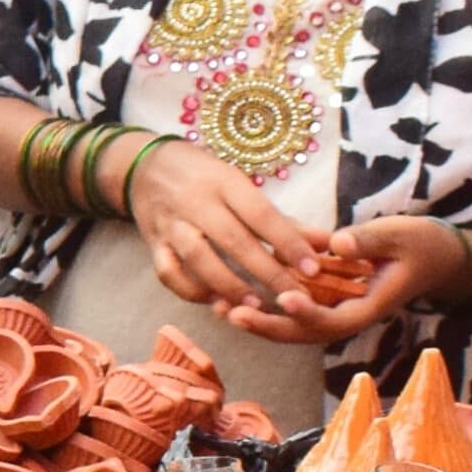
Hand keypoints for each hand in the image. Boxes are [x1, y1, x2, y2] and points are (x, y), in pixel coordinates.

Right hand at [123, 138, 324, 312]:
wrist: (145, 166)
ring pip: (198, 258)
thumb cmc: (205, 178)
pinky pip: (168, 272)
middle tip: (294, 298)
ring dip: (228, 284)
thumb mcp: (241, 186)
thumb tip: (326, 243)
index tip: (313, 269)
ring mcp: (171, 223)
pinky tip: (214, 301)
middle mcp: (196, 201)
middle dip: (267, 272)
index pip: (262, 215)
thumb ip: (282, 219)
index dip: (289, 243)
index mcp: (224, 182)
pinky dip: (190, 290)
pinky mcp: (153, 243)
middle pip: (233, 240)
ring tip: (254, 305)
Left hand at [224, 213, 460, 343]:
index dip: (309, 313)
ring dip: (259, 320)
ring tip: (221, 308)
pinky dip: (265, 306)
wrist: (436, 258)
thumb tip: (336, 244)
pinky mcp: (326, 301)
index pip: (335, 319)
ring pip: (293, 327)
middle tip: (233, 312)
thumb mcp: (401, 235)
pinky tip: (232, 296)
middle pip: (305, 333)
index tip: (285, 298)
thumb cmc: (421, 244)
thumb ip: (369, 240)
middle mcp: (348, 316)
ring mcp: (335, 311)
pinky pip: (292, 311)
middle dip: (269, 325)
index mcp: (370, 307)